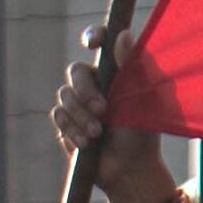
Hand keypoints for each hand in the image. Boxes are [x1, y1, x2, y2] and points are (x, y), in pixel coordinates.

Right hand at [51, 28, 168, 202]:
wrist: (131, 168)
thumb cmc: (144, 132)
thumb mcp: (145, 100)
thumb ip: (135, 68)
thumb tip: (123, 35)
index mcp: (116, 73)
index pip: (101, 44)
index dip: (93, 36)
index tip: (92, 43)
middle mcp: (95, 83)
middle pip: (76, 71)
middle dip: (86, 91)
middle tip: (103, 110)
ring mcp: (78, 102)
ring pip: (64, 95)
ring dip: (81, 115)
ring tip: (98, 133)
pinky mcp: (66, 121)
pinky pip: (58, 115)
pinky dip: (72, 129)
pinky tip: (87, 143)